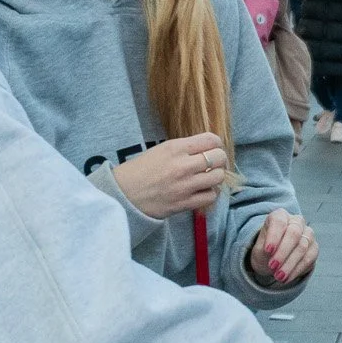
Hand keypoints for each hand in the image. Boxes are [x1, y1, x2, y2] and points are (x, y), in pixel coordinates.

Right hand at [111, 133, 225, 218]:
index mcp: (175, 148)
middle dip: (219, 160)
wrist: (122, 195)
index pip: (211, 139)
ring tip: (207, 179)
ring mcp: (185, 185)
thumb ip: (184, 149)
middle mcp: (182, 165)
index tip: (213, 149)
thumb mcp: (160, 151)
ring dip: (215, 177)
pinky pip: (210, 197)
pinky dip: (210, 194)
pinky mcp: (184, 203)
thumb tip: (207, 150)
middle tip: (213, 165)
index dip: (216, 144)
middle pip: (219, 157)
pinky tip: (203, 192)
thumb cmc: (139, 171)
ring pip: (218, 177)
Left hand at [249, 208, 316, 286]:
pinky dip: (296, 270)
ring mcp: (308, 234)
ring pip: (302, 247)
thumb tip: (272, 252)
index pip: (279, 222)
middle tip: (272, 266)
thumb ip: (265, 248)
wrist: (274, 260)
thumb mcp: (259, 249)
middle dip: (283, 252)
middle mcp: (296, 222)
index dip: (274, 236)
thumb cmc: (266, 251)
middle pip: (294, 233)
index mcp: (280, 216)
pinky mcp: (314, 248)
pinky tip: (287, 278)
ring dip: (289, 264)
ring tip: (278, 277)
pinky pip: (308, 258)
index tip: (268, 250)